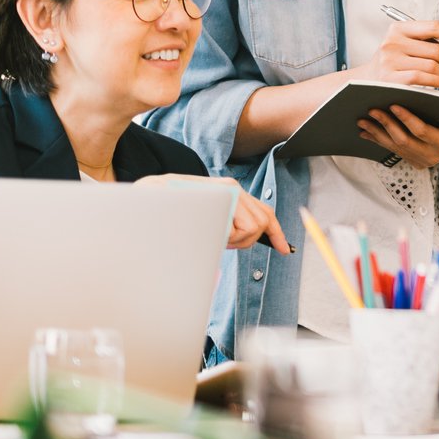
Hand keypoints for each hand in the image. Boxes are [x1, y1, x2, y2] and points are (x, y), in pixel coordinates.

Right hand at [145, 176, 290, 252]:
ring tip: (212, 234)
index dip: (276, 233)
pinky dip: (227, 237)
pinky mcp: (222, 198)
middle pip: (263, 223)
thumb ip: (228, 222)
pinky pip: (238, 229)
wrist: (153, 194)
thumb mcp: (208, 217)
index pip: (265, 212)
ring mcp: (229, 191)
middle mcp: (235, 189)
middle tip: (225, 242)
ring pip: (252, 229)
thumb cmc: (178, 211)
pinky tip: (210, 229)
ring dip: (235, 240)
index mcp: (234, 192)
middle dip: (249, 240)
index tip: (285, 249)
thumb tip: (249, 239)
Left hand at [358, 100, 438, 168]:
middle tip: (372, 110)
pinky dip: (378, 140)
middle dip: (386, 125)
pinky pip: (392, 150)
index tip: (393, 105)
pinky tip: (366, 131)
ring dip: (376, 133)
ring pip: (394, 147)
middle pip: (403, 141)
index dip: (407, 118)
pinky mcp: (412, 160)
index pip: (422, 131)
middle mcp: (431, 156)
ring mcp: (420, 160)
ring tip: (362, 120)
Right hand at [363, 19, 438, 92]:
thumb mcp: (407, 44)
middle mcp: (393, 42)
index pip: (434, 27)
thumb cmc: (392, 62)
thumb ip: (430, 38)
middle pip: (436, 50)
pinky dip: (438, 82)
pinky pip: (422, 78)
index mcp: (399, 28)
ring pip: (432, 66)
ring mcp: (390, 60)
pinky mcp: (390, 78)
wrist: (364, 82)